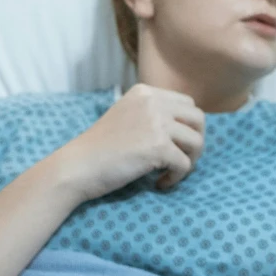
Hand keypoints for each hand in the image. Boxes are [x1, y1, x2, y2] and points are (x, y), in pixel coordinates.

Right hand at [46, 84, 204, 199]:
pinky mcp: (159, 147)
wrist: (76, 166)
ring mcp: (157, 123)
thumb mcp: (126, 116)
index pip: (187, 104)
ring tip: (170, 172)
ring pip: (197, 142)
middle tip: (180, 159)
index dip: (187, 127)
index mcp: (144, 92)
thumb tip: (187, 128)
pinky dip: (176, 178)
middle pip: (198, 119)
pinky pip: (185, 165)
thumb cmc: (98, 149)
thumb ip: (151, 114)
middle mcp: (153, 102)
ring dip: (190, 161)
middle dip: (195, 141)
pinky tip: (159, 183)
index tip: (175, 145)